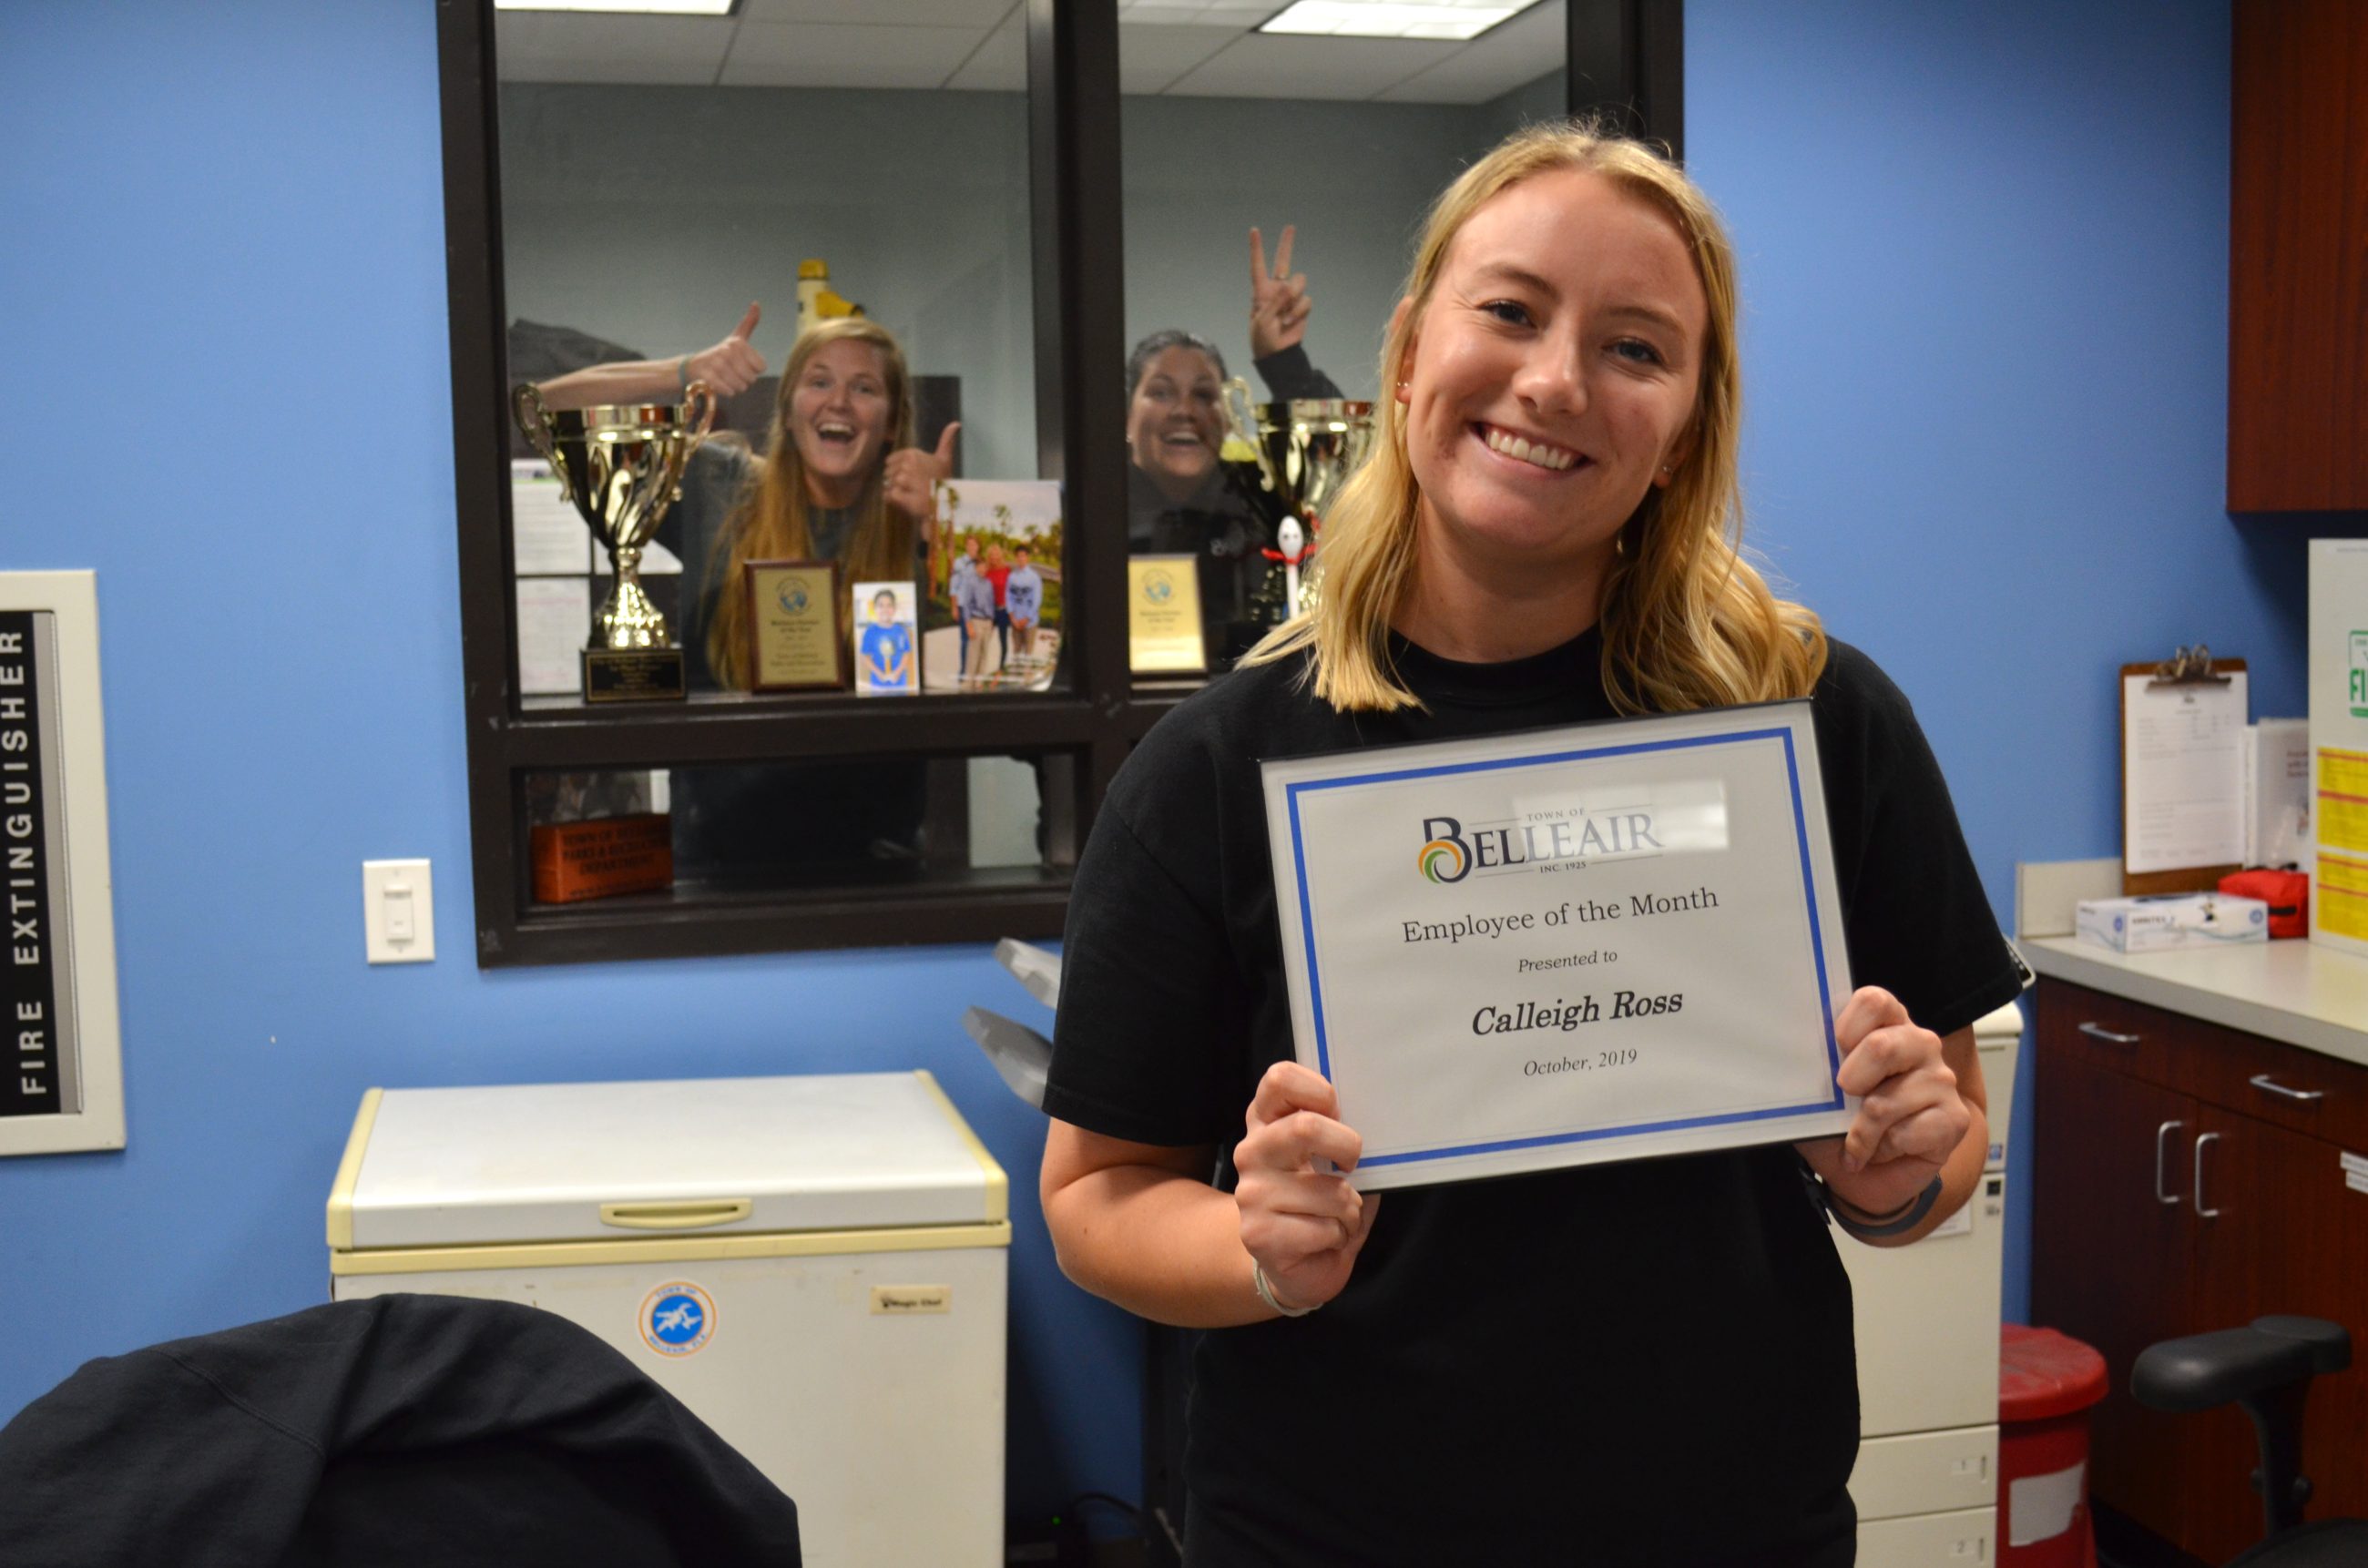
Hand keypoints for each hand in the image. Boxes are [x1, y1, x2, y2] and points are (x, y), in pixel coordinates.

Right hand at [683, 302, 765, 396]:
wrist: (695, 366)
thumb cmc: (722, 354)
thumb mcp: (736, 337)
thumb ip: (749, 322)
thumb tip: (756, 303)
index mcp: (738, 343)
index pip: (761, 367)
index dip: (753, 370)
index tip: (742, 363)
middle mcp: (728, 351)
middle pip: (752, 378)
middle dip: (744, 380)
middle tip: (732, 372)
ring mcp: (717, 363)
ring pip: (741, 387)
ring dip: (735, 387)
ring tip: (725, 378)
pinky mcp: (707, 377)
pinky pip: (728, 391)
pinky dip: (726, 392)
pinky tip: (720, 385)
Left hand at [884, 421, 959, 520]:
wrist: (946, 506)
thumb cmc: (943, 482)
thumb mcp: (945, 459)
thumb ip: (946, 441)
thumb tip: (956, 423)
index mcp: (912, 454)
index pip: (890, 462)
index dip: (899, 471)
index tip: (916, 477)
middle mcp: (907, 465)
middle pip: (887, 474)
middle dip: (897, 482)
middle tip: (914, 488)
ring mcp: (903, 481)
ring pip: (887, 486)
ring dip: (897, 493)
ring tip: (912, 495)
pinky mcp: (901, 496)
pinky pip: (887, 497)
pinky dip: (894, 502)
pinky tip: (907, 502)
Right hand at [1233, 1060, 1379, 1312]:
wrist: (1295, 1265)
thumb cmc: (1320, 1203)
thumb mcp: (1328, 1159)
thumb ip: (1337, 1133)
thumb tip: (1374, 1121)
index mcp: (1265, 1122)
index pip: (1280, 1079)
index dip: (1318, 1091)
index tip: (1337, 1112)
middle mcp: (1251, 1152)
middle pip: (1305, 1128)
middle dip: (1348, 1147)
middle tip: (1352, 1165)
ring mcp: (1250, 1194)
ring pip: (1329, 1191)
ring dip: (1350, 1209)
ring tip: (1336, 1217)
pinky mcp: (1259, 1234)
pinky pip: (1326, 1229)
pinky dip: (1339, 1236)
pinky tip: (1324, 1240)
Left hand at [1249, 225, 1312, 358]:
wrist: (1277, 355)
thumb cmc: (1262, 339)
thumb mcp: (1262, 321)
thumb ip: (1274, 302)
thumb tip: (1287, 285)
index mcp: (1261, 291)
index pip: (1258, 266)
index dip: (1256, 248)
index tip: (1254, 230)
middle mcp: (1276, 289)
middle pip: (1283, 262)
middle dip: (1287, 244)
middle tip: (1290, 227)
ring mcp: (1290, 297)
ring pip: (1300, 281)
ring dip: (1294, 297)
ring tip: (1285, 315)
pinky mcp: (1302, 307)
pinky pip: (1305, 301)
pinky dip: (1298, 312)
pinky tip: (1290, 323)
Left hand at [1796, 987, 1970, 1217]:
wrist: (1870, 1178)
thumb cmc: (1841, 1126)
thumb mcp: (1816, 1094)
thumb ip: (1811, 1070)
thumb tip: (1790, 1061)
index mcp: (1888, 1025)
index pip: (1874, 1001)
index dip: (1848, 1026)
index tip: (1836, 1049)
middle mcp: (1920, 1045)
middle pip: (1882, 1046)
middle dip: (1851, 1081)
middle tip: (1845, 1097)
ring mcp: (1942, 1080)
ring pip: (1886, 1101)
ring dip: (1861, 1131)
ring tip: (1857, 1139)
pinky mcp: (1955, 1118)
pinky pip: (1906, 1133)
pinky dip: (1881, 1150)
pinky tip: (1881, 1152)